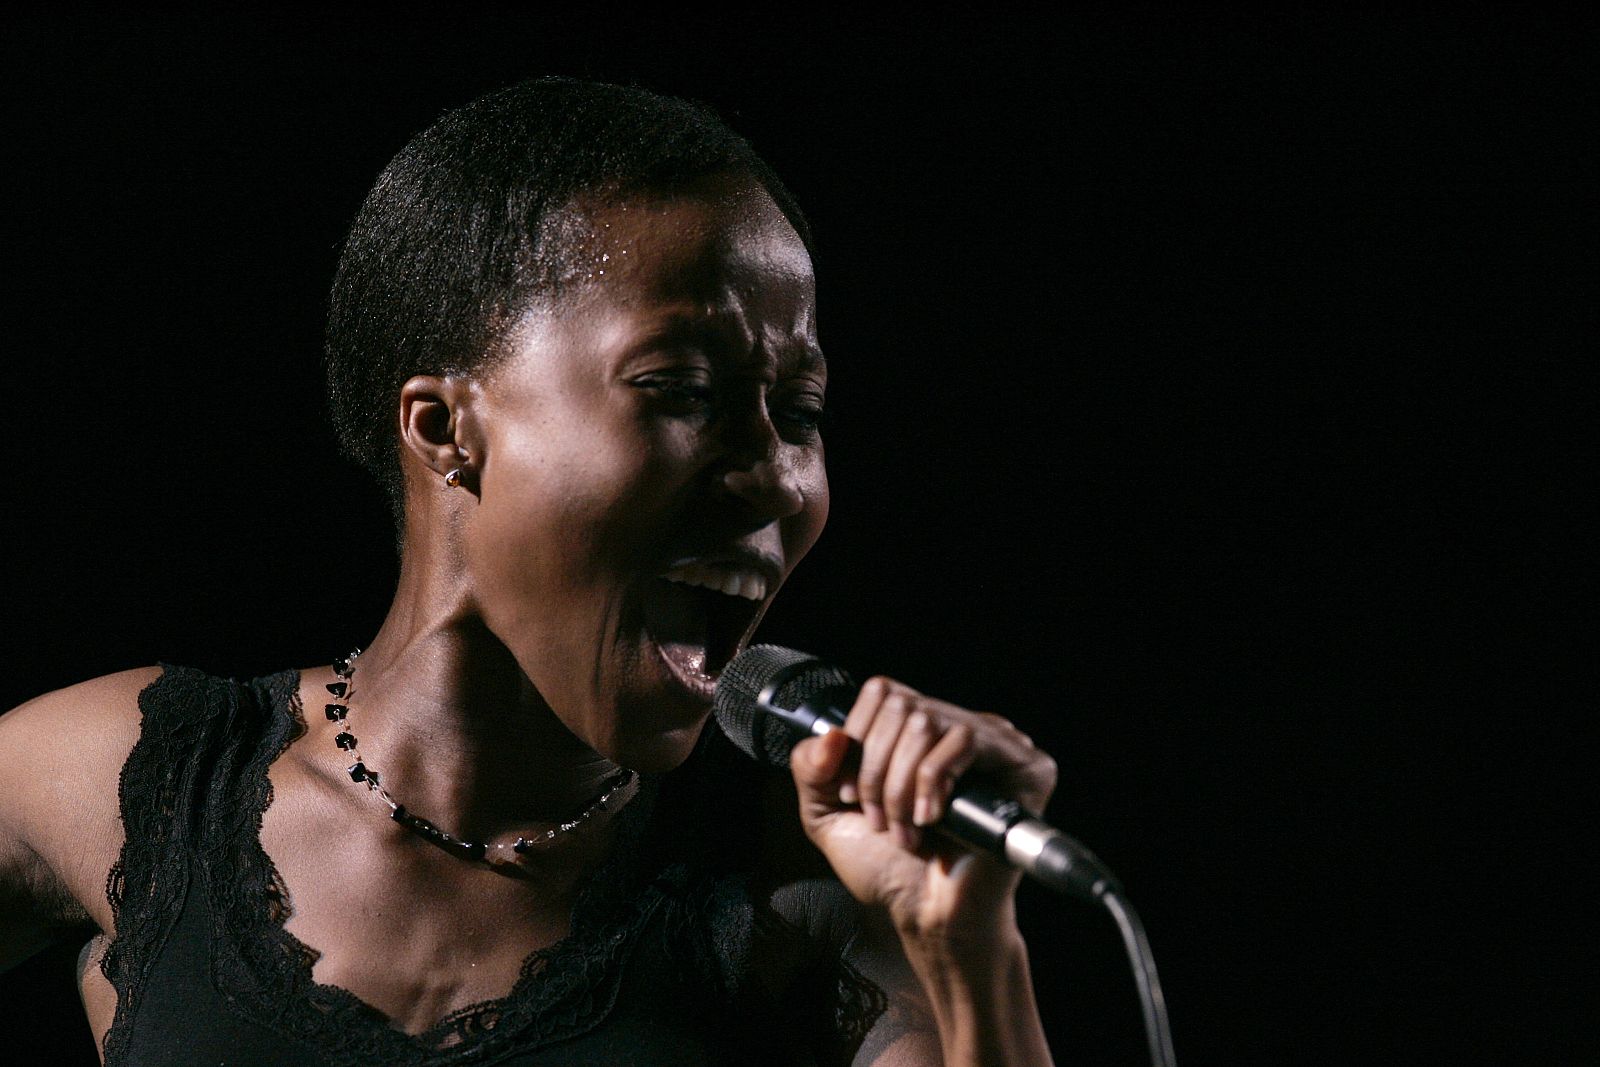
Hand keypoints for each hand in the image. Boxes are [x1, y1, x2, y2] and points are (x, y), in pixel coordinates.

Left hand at [789, 677, 1057, 942]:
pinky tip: (933, 818)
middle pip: (901, 706)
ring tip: (907, 829)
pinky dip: (933, 781)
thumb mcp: (828, 814)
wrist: (927, 916)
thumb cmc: (888, 868)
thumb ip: (811, 769)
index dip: (857, 739)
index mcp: (918, 731)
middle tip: (880, 821)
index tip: (851, 793)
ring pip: (927, 722)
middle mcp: (958, 728)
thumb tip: (832, 735)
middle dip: (877, 771)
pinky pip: (966, 739)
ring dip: (902, 784)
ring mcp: (995, 744)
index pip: (883, 691)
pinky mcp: (1023, 765)